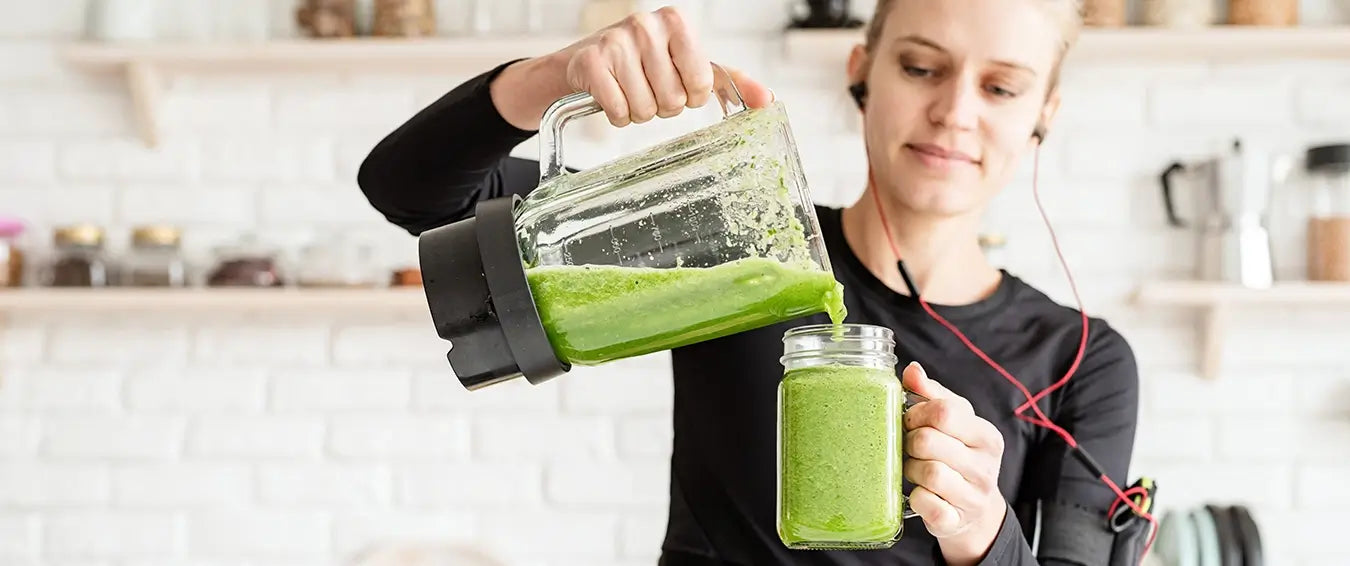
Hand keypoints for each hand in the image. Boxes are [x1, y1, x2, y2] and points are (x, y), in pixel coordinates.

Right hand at [490, 6, 772, 129]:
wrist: (583, 63)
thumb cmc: (643, 65)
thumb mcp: (687, 64)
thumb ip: (729, 81)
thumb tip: (769, 101)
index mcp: (676, 22)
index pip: (700, 83)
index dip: (689, 96)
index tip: (676, 86)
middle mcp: (646, 26)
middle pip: (672, 100)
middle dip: (661, 106)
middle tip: (647, 89)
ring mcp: (616, 42)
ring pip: (645, 110)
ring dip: (638, 113)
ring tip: (629, 92)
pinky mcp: (590, 62)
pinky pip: (618, 112)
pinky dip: (617, 116)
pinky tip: (611, 98)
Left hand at [902, 361, 1008, 564]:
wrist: (974, 511)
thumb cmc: (958, 457)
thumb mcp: (954, 423)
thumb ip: (932, 395)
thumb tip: (912, 370)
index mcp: (986, 436)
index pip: (944, 412)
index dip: (917, 413)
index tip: (911, 420)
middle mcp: (985, 467)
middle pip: (928, 441)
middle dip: (910, 442)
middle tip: (911, 447)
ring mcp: (973, 496)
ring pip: (928, 472)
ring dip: (910, 469)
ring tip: (914, 469)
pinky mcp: (956, 521)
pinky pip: (926, 504)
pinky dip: (915, 498)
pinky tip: (920, 493)